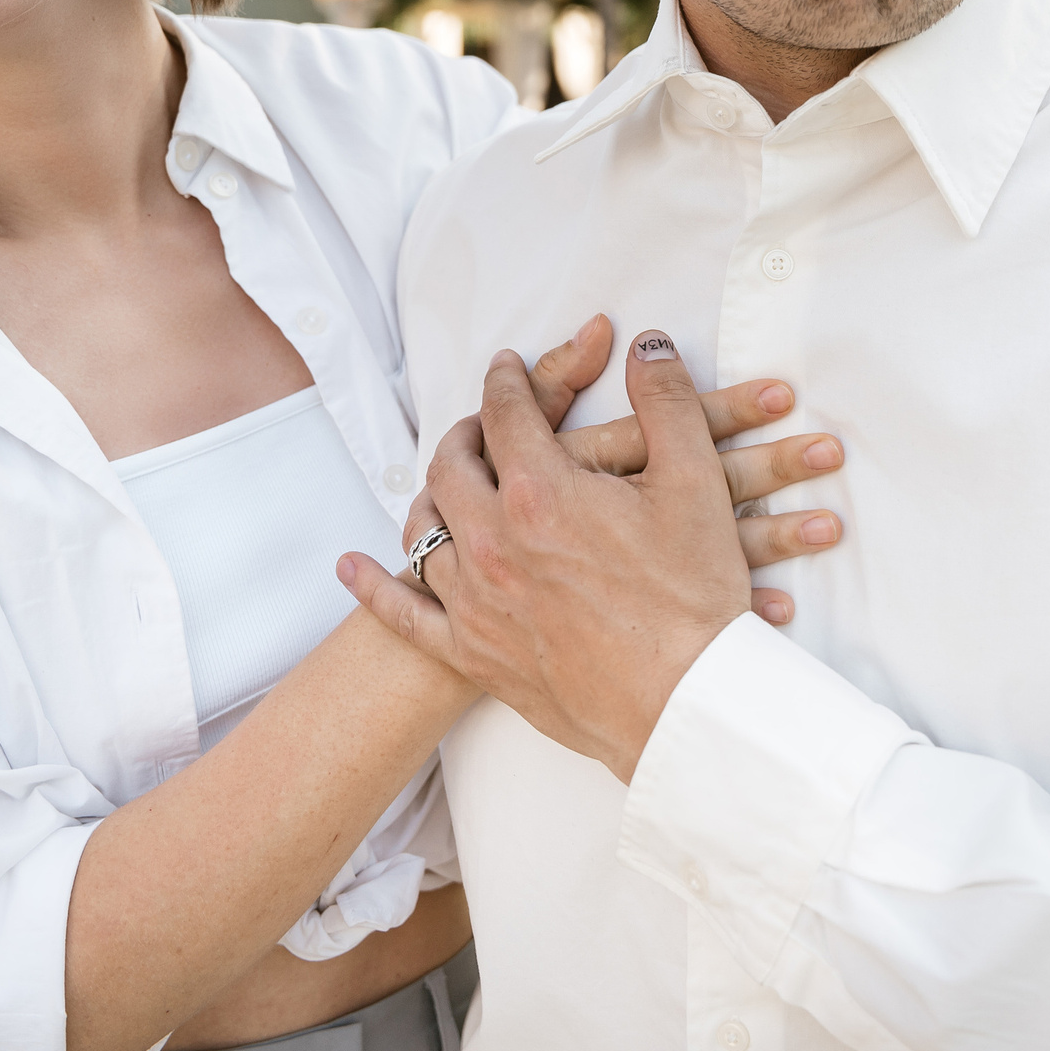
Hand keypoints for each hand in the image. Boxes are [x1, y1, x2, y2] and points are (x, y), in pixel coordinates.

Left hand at [339, 331, 829, 781]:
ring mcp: (475, 601)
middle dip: (466, 433)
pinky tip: (353, 566)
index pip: (507, 414)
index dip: (508, 381)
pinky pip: (403, 615)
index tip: (508, 367)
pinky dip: (374, 586)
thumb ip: (667, 402)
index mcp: (541, 492)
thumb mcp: (696, 483)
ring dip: (431, 495)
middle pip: (452, 466)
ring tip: (449, 482)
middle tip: (485, 423)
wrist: (684, 704)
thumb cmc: (693, 598)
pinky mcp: (473, 654)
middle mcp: (493, 542)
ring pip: (423, 530)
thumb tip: (647, 346)